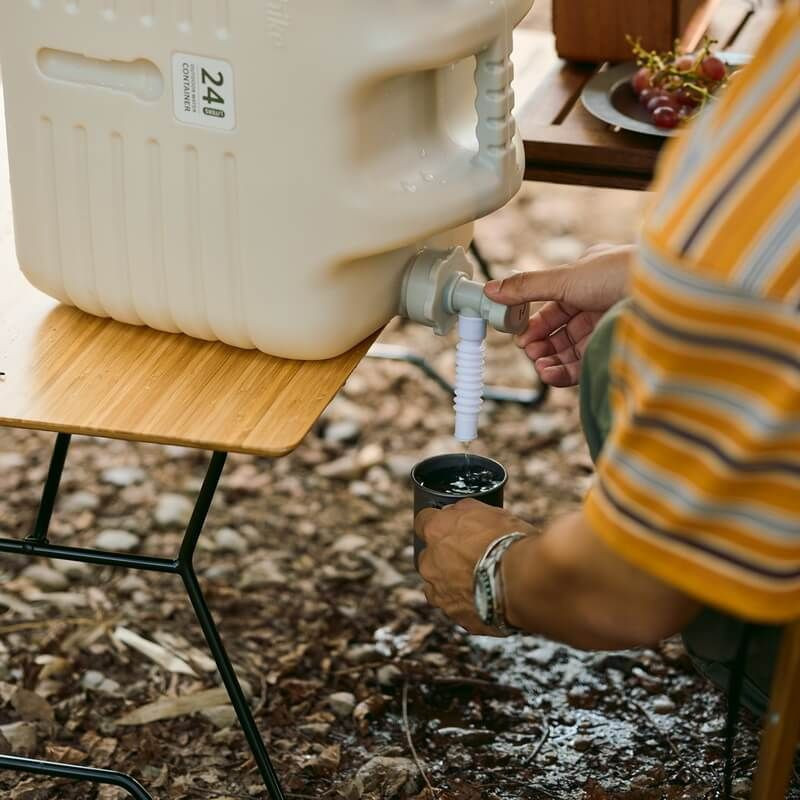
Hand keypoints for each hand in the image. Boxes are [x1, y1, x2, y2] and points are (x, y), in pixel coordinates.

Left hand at [415, 499, 536, 636]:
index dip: (439, 525)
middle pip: (429, 557)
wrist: (524, 582)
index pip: (424, 521)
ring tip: (482, 582)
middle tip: (472, 557)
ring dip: (454, 583)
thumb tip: (459, 510)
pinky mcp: (455, 616)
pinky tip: (488, 599)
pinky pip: (457, 608)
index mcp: (436, 531)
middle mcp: (429, 562)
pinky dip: (468, 604)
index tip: (450, 528)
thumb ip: (467, 510)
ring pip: (439, 585)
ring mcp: (439, 592)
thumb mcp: (490, 512)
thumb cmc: (510, 542)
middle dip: (445, 557)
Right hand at [484, 244, 634, 386]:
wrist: (670, 294)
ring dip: (550, 360)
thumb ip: (526, 287)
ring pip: (570, 350)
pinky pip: (584, 364)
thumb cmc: (622, 273)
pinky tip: (551, 374)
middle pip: (559, 332)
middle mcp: (598, 303)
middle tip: (530, 352)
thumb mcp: (565, 277)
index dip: (534, 323)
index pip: (552, 307)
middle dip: (540, 345)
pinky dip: (565, 371)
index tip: (519, 335)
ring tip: (540, 366)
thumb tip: (492, 290)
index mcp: (587, 279)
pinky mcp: (615, 349)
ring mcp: (607, 327)